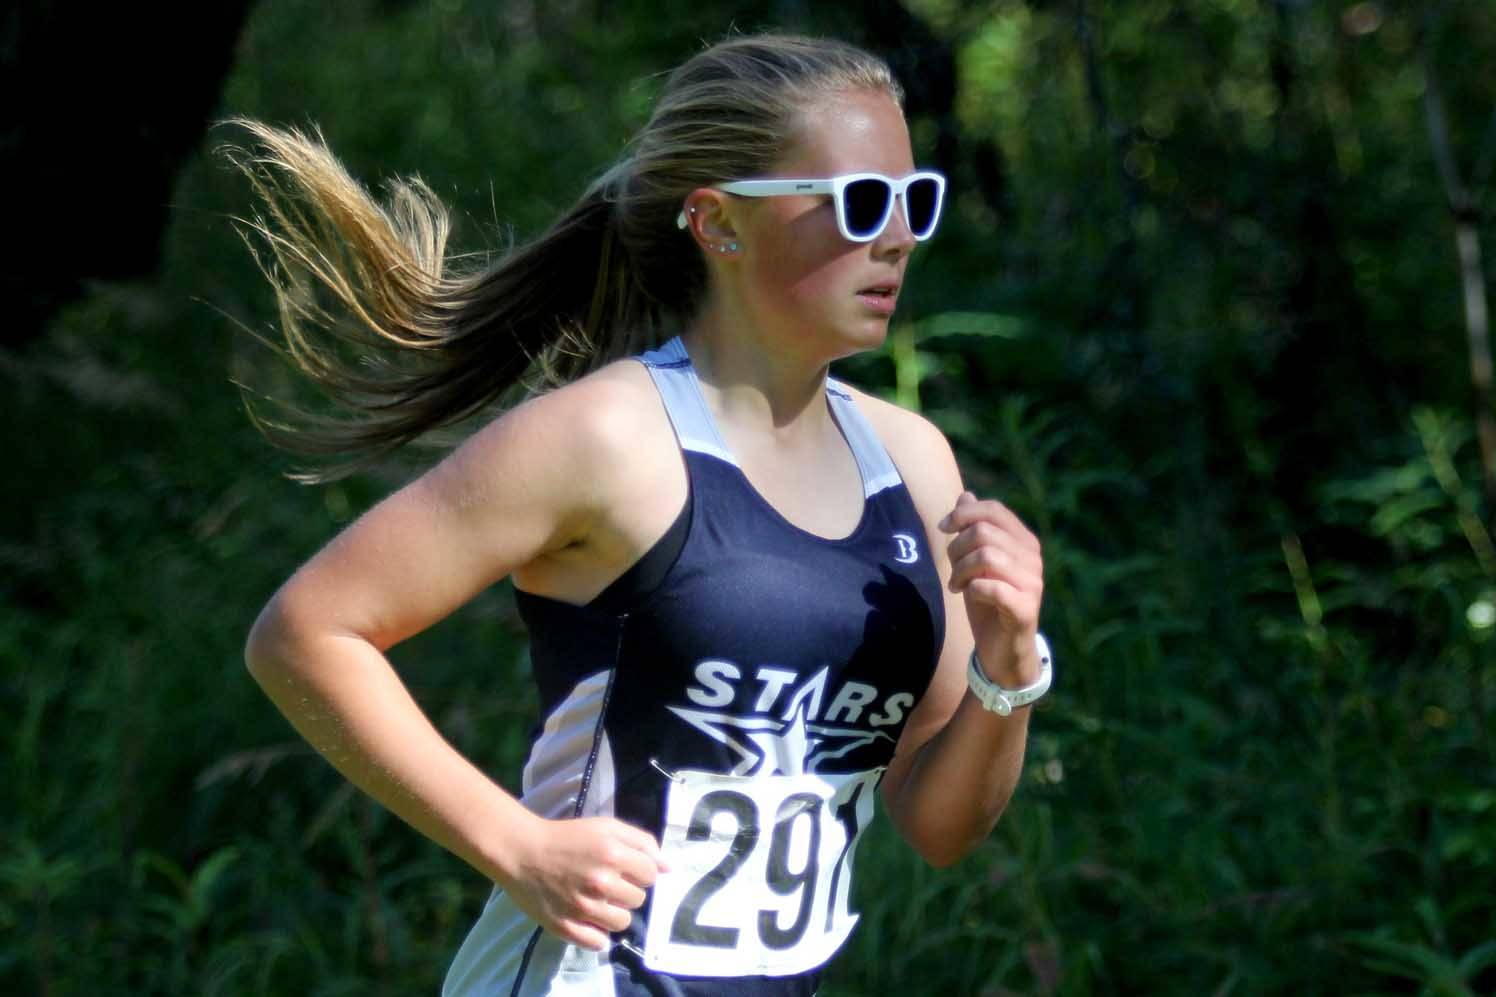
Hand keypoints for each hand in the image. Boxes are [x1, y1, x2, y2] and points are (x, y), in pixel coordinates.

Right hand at [502, 814, 668, 950]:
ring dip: (615, 912)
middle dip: (627, 890)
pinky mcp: (565, 927)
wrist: (522, 851)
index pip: (651, 874)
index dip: (640, 870)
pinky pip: (598, 943)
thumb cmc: (567, 837)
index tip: (624, 868)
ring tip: (598, 900)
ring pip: (622, 922)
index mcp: (613, 855)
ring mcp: (582, 908)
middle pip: (638, 899)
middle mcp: (600, 882)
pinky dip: (597, 934)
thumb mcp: (606, 827)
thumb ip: (642, 842)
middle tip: (607, 881)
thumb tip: (670, 867)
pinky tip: (589, 919)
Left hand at [938, 491, 1044, 684]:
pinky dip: (972, 589)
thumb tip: (966, 496)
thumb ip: (974, 529)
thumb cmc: (988, 602)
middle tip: (951, 568)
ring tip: (956, 584)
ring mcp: (1032, 583)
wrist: (1002, 650)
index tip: (943, 528)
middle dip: (956, 548)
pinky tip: (968, 596)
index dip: (964, 513)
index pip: (994, 510)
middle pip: (984, 532)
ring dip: (961, 570)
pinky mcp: (1025, 609)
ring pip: (986, 557)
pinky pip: (991, 587)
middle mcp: (1033, 558)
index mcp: (1024, 542)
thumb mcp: (975, 562)